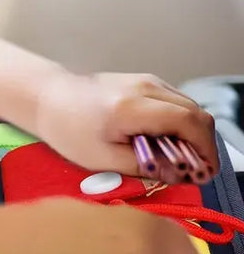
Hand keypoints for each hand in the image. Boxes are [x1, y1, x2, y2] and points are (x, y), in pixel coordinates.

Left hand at [34, 71, 217, 182]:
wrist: (48, 97)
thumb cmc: (68, 129)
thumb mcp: (103, 159)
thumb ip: (145, 167)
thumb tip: (180, 174)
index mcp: (133, 106)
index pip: (190, 122)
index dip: (206, 150)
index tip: (204, 173)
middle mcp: (144, 86)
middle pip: (196, 112)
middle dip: (203, 144)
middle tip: (195, 171)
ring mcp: (145, 80)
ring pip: (189, 105)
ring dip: (193, 133)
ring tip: (181, 159)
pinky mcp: (143, 81)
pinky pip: (175, 101)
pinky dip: (180, 122)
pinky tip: (166, 141)